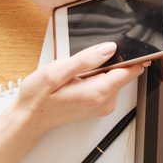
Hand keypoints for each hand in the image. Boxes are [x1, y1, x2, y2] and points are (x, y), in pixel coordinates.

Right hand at [9, 40, 145, 133]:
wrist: (29, 119)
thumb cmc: (38, 97)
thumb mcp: (56, 72)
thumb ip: (85, 60)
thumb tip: (109, 48)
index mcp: (96, 93)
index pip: (130, 71)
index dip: (133, 55)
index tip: (130, 43)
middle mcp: (104, 102)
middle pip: (124, 73)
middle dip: (112, 60)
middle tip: (87, 58)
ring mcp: (103, 105)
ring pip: (116, 78)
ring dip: (103, 68)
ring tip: (78, 71)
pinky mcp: (99, 105)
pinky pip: (108, 85)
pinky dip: (98, 77)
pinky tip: (80, 77)